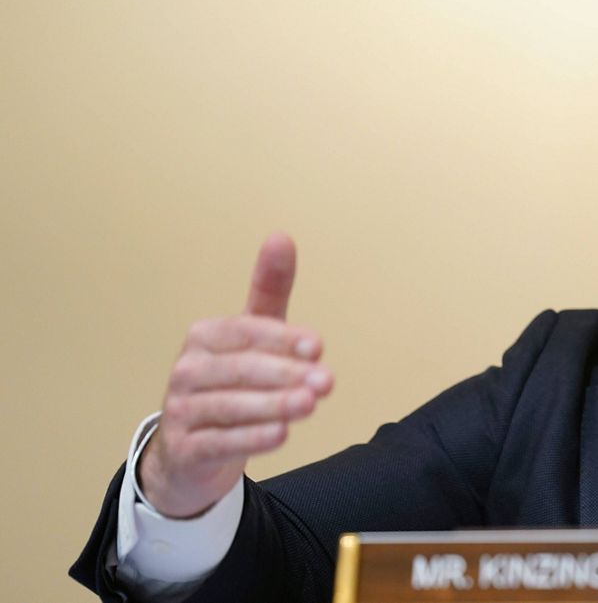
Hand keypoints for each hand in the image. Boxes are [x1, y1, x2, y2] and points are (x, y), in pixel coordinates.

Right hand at [138, 233, 333, 518]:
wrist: (191, 450)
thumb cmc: (230, 382)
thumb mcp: (252, 336)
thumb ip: (268, 291)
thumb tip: (281, 237)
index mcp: (204, 336)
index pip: (247, 332)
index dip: (284, 339)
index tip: (319, 347)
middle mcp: (188, 370)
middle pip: (242, 370)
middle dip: (287, 374)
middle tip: (326, 382)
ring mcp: (182, 410)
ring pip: (231, 407)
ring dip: (273, 406)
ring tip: (309, 405)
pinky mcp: (186, 449)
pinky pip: (220, 442)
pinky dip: (252, 438)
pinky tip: (281, 435)